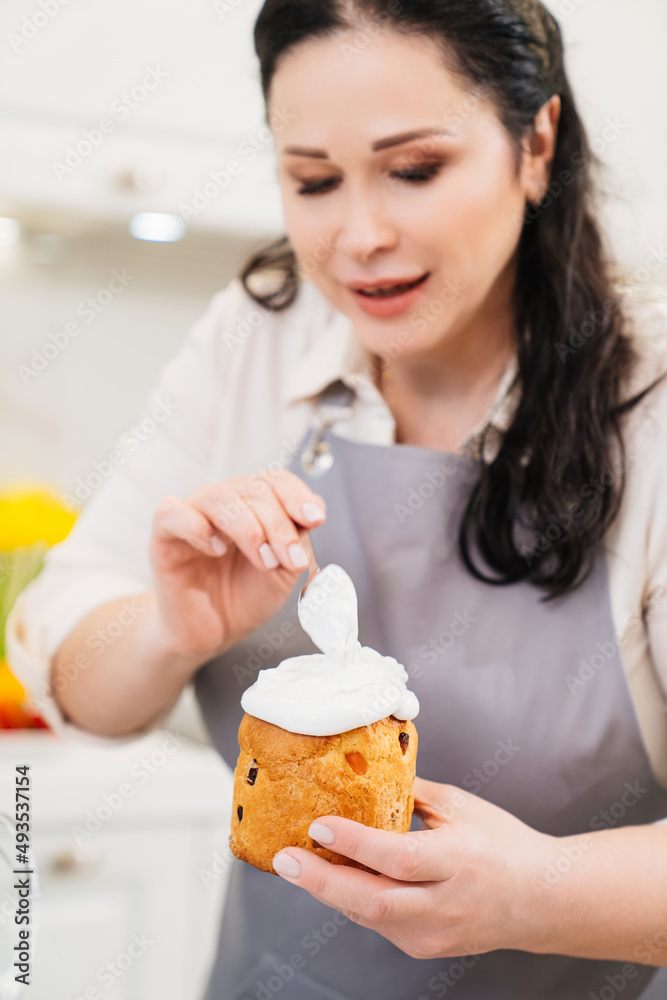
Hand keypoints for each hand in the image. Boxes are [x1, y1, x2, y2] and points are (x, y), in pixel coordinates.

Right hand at [148, 469, 325, 660]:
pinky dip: (197, 527)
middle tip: (290, 560)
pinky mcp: (162, 536)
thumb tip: (314, 510)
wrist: (212, 634)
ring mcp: (191, 515)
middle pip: (252, 489)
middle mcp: (223, 502)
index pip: (274, 480)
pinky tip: (216, 549)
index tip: (315, 519)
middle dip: (278, 525)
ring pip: (217, 496)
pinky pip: (171, 512)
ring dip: (247, 527)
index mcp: (253, 504)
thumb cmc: (245, 598)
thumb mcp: (284, 570)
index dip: (297, 495)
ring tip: (263, 561)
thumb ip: (298, 538)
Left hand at [271, 777, 553, 959]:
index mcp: (460, 860)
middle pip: (373, 902)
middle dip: (321, 881)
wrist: (540, 900)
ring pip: (368, 915)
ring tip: (298, 863)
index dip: (355, 844)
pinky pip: (377, 922)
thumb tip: (364, 773)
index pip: (399, 858)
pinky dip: (351, 899)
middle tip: (285, 859)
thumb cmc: (503, 845)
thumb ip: (411, 793)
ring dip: (329, 889)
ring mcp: (434, 933)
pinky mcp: (424, 947)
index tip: (319, 825)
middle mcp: (445, 904)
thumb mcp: (461, 806)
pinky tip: (334, 877)